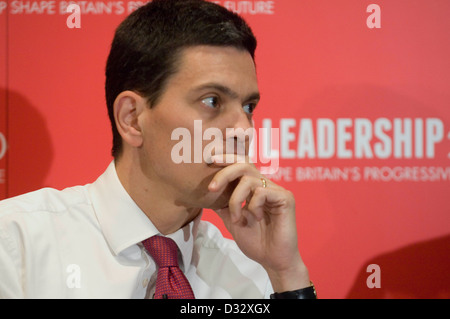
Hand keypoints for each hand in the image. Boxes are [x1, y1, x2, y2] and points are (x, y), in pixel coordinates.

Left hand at [208, 154, 309, 291]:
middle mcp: (266, 185)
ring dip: (236, 200)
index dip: (226, 159)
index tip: (209, 159)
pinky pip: (262, 191)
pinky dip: (253, 205)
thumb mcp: (232, 219)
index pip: (240, 165)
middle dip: (224, 174)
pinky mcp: (285, 198)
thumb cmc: (256, 241)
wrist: (272, 260)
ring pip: (249, 179)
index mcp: (254, 188)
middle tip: (211, 188)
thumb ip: (222, 204)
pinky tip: (257, 218)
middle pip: (243, 164)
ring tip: (236, 218)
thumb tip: (205, 191)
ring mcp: (276, 190)